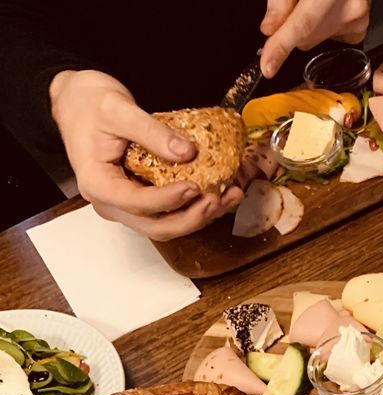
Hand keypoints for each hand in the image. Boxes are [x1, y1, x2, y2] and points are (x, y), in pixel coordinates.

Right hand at [50, 70, 243, 240]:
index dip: (168, 200)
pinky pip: (169, 212)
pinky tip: (219, 192)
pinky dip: (194, 206)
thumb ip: (150, 132)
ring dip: (199, 216)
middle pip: (156, 226)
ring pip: (166, 224)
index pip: (137, 203)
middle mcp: (112, 203)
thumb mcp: (117, 109)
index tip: (194, 186)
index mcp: (98, 184)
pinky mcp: (141, 200)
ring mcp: (126, 205)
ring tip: (228, 196)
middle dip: (191, 217)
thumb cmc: (87, 103)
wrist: (75, 101)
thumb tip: (186, 151)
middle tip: (217, 199)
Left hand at [260, 0, 369, 77]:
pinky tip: (326, 7)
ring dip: (309, 25)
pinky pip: (331, 37)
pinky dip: (324, 26)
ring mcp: (357, 18)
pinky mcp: (360, 26)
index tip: (268, 66)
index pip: (302, 25)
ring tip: (316, 0)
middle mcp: (348, 6)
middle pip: (306, 37)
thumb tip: (270, 28)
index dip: (281, 46)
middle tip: (296, 2)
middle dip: (292, 26)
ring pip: (317, 38)